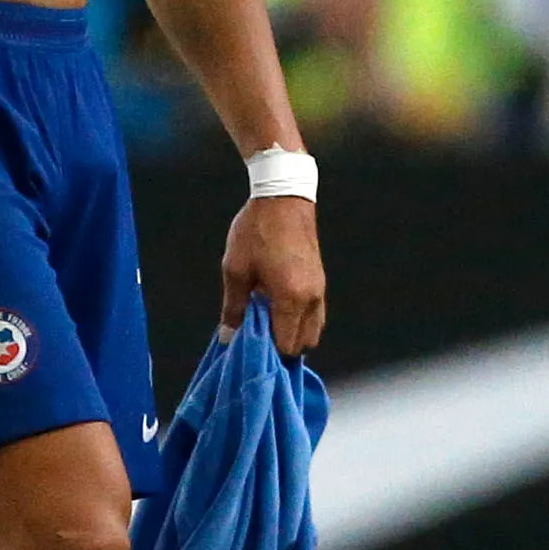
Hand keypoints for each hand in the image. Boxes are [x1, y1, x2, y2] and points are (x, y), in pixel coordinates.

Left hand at [221, 195, 323, 357]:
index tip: (248, 347)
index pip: (285, 346)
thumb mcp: (235, 269)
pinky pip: (315, 315)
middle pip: (302, 345)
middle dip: (280, 347)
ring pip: (312, 331)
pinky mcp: (320, 282)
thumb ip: (233, 307)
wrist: (283, 196)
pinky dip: (299, 320)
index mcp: (291, 298)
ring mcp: (319, 290)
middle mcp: (311, 299)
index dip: (267, 353)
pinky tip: (277, 307)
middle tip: (256, 335)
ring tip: (266, 321)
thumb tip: (228, 337)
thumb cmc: (256, 231)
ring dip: (292, 334)